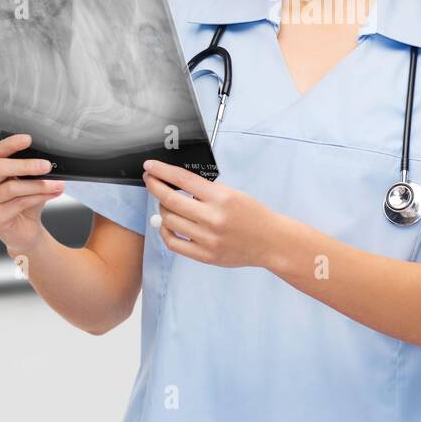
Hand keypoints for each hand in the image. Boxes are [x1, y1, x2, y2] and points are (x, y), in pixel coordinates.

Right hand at [0, 133, 63, 255]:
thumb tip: (47, 160)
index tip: (28, 139)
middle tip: (47, 165)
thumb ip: (30, 170)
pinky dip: (39, 197)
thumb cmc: (24, 202)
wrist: (24, 231)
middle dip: (25, 165)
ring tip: (58, 184)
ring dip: (39, 185)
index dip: (11, 144)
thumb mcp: (28, 181)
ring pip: (12, 187)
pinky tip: (52, 194)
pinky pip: (19, 203)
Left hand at [141, 159, 283, 268]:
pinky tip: (168, 224)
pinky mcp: (205, 255)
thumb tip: (173, 185)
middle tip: (149, 180)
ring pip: (169, 221)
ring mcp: (207, 239)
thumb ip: (204, 191)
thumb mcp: (232, 194)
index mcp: (221, 198)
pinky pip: (173, 242)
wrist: (271, 241)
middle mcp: (212, 218)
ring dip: (162, 209)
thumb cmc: (252, 215)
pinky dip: (165, 231)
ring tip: (167, 204)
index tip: (150, 166)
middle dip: (154, 187)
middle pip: (170, 200)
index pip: (183, 180)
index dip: (162, 171)